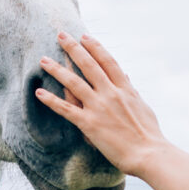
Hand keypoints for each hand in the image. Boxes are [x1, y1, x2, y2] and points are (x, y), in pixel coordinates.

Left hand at [35, 33, 173, 176]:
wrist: (149, 154)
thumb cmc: (149, 134)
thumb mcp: (143, 106)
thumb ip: (131, 90)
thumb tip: (126, 77)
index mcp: (125, 89)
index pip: (107, 61)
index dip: (95, 47)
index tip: (84, 36)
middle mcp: (111, 94)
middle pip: (89, 65)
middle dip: (73, 48)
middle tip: (61, 35)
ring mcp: (99, 108)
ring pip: (74, 83)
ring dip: (57, 70)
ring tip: (43, 60)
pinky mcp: (89, 124)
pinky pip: (66, 109)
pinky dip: (52, 101)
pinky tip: (39, 93)